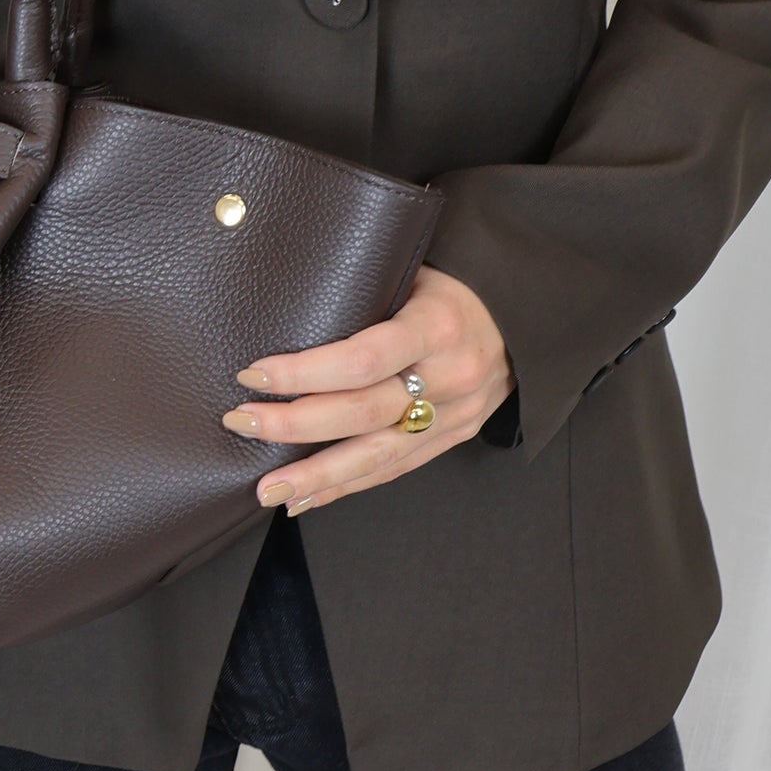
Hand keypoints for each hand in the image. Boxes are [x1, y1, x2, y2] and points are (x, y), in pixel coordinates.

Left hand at [220, 266, 511, 516]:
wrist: (528, 317)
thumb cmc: (456, 285)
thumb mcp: (418, 272)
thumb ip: (367, 295)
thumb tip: (285, 308)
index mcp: (437, 326)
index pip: (361, 359)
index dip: (304, 373)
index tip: (254, 374)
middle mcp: (449, 376)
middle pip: (362, 412)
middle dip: (295, 425)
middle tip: (242, 423)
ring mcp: (454, 414)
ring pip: (378, 455)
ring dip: (316, 476)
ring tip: (267, 489)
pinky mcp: (453, 438)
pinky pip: (394, 469)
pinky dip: (347, 486)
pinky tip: (307, 498)